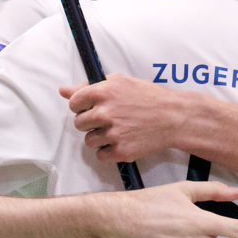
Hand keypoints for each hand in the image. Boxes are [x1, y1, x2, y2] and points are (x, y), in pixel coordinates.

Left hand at [60, 74, 189, 161]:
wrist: (174, 117)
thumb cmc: (147, 97)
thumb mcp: (119, 82)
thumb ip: (88, 86)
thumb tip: (63, 90)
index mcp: (101, 92)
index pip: (74, 103)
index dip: (83, 106)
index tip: (94, 107)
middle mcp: (104, 113)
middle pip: (79, 124)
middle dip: (91, 122)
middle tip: (111, 119)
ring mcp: (112, 133)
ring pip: (89, 141)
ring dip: (100, 137)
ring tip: (119, 130)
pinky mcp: (120, 151)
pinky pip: (100, 155)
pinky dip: (109, 151)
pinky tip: (123, 140)